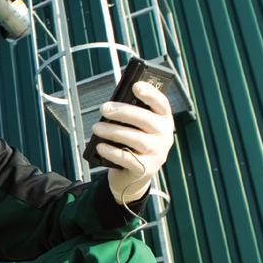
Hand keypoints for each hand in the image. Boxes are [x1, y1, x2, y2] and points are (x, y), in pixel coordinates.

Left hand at [92, 81, 174, 203]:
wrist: (133, 176)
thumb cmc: (132, 145)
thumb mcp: (135, 128)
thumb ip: (130, 116)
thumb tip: (112, 105)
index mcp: (164, 121)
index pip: (161, 104)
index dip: (150, 94)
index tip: (135, 85)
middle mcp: (165, 136)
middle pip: (146, 120)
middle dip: (123, 112)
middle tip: (104, 108)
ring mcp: (157, 154)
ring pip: (135, 138)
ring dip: (112, 131)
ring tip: (97, 128)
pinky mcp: (146, 169)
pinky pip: (127, 157)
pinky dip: (111, 151)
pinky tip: (100, 146)